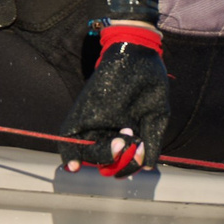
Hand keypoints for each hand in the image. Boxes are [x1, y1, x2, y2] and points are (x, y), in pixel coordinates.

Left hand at [60, 22, 169, 174]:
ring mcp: (93, 121)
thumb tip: (148, 166)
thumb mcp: (156, 117)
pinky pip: (68, 137)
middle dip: (116, 160)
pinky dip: (69, 154)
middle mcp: (107, 129)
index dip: (125, 167)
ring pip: (88, 151)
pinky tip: (73, 166)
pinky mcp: (81, 112)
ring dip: (101, 156)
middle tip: (129, 145)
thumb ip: (152, 142)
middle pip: (104, 158)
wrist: (136, 54)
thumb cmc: (149, 83)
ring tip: (121, 143)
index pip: (121, 158)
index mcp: (126, 132)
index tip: (132, 169)